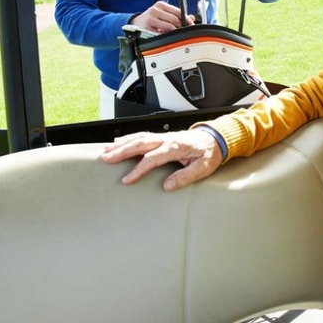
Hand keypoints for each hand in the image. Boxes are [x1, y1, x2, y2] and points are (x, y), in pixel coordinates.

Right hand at [101, 129, 223, 190]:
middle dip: (121, 151)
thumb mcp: (203, 168)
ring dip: (121, 144)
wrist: (215, 138)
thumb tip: (167, 186)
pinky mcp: (162, 136)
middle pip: (140, 144)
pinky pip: (142, 135)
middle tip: (106, 159)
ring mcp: (163, 136)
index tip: (127, 180)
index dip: (138, 170)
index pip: (152, 159)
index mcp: (176, 147)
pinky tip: (118, 142)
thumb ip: (185, 177)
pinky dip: (128, 138)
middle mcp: (167, 139)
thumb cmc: (209, 154)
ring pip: (138, 138)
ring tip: (106, 151)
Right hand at [130, 1, 190, 32]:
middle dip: (181, 27)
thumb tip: (191, 17)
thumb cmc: (151, 20)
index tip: (191, 25)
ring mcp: (151, 18)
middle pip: (175, 19)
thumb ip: (177, 15)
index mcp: (161, 5)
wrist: (135, 24)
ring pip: (170, 27)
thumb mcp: (163, 14)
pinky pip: (162, 34)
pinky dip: (166, 36)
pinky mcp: (147, 28)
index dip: (186, 19)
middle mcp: (155, 10)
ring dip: (174, 32)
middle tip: (183, 32)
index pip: (178, 11)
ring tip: (174, 35)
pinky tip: (165, 37)